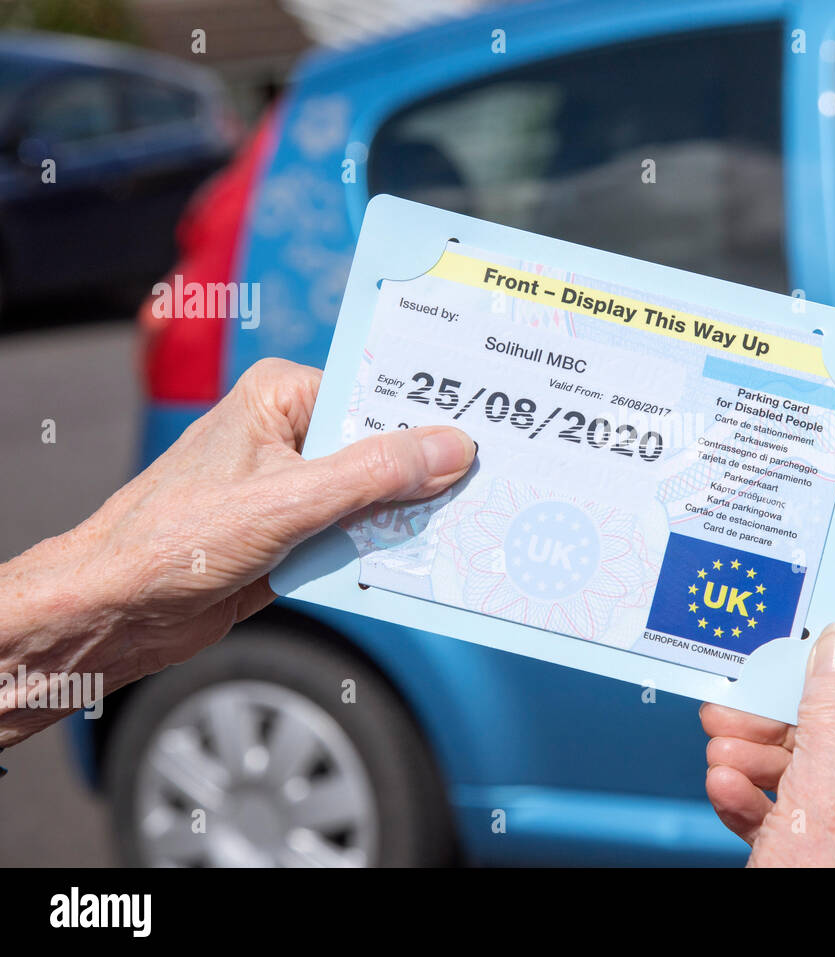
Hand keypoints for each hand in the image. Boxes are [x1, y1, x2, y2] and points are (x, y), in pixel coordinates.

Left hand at [1, 359, 474, 742]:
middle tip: (486, 490)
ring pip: (376, 495)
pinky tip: (419, 562)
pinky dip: (382, 550)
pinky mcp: (294, 532)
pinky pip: (357, 534)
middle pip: (383, 447)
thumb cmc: (176, 539)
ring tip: (464, 530)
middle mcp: (290, 433)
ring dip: (407, 520)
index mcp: (283, 397)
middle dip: (426, 476)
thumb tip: (451, 448)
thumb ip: (375, 474)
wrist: (115, 609)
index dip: (430, 419)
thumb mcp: (291, 501)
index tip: (487, 438)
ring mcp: (293, 485)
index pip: (378, 394)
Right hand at [701, 623, 834, 865]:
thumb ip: (830, 715)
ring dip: (760, 764)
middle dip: (776, 729)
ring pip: (819, 784)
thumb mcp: (819, 792)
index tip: (789, 667)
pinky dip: (765, 807)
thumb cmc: (832, 896)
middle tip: (732, 712)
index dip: (829, 682)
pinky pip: (807, 825)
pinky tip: (730, 794)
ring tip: (721, 755)